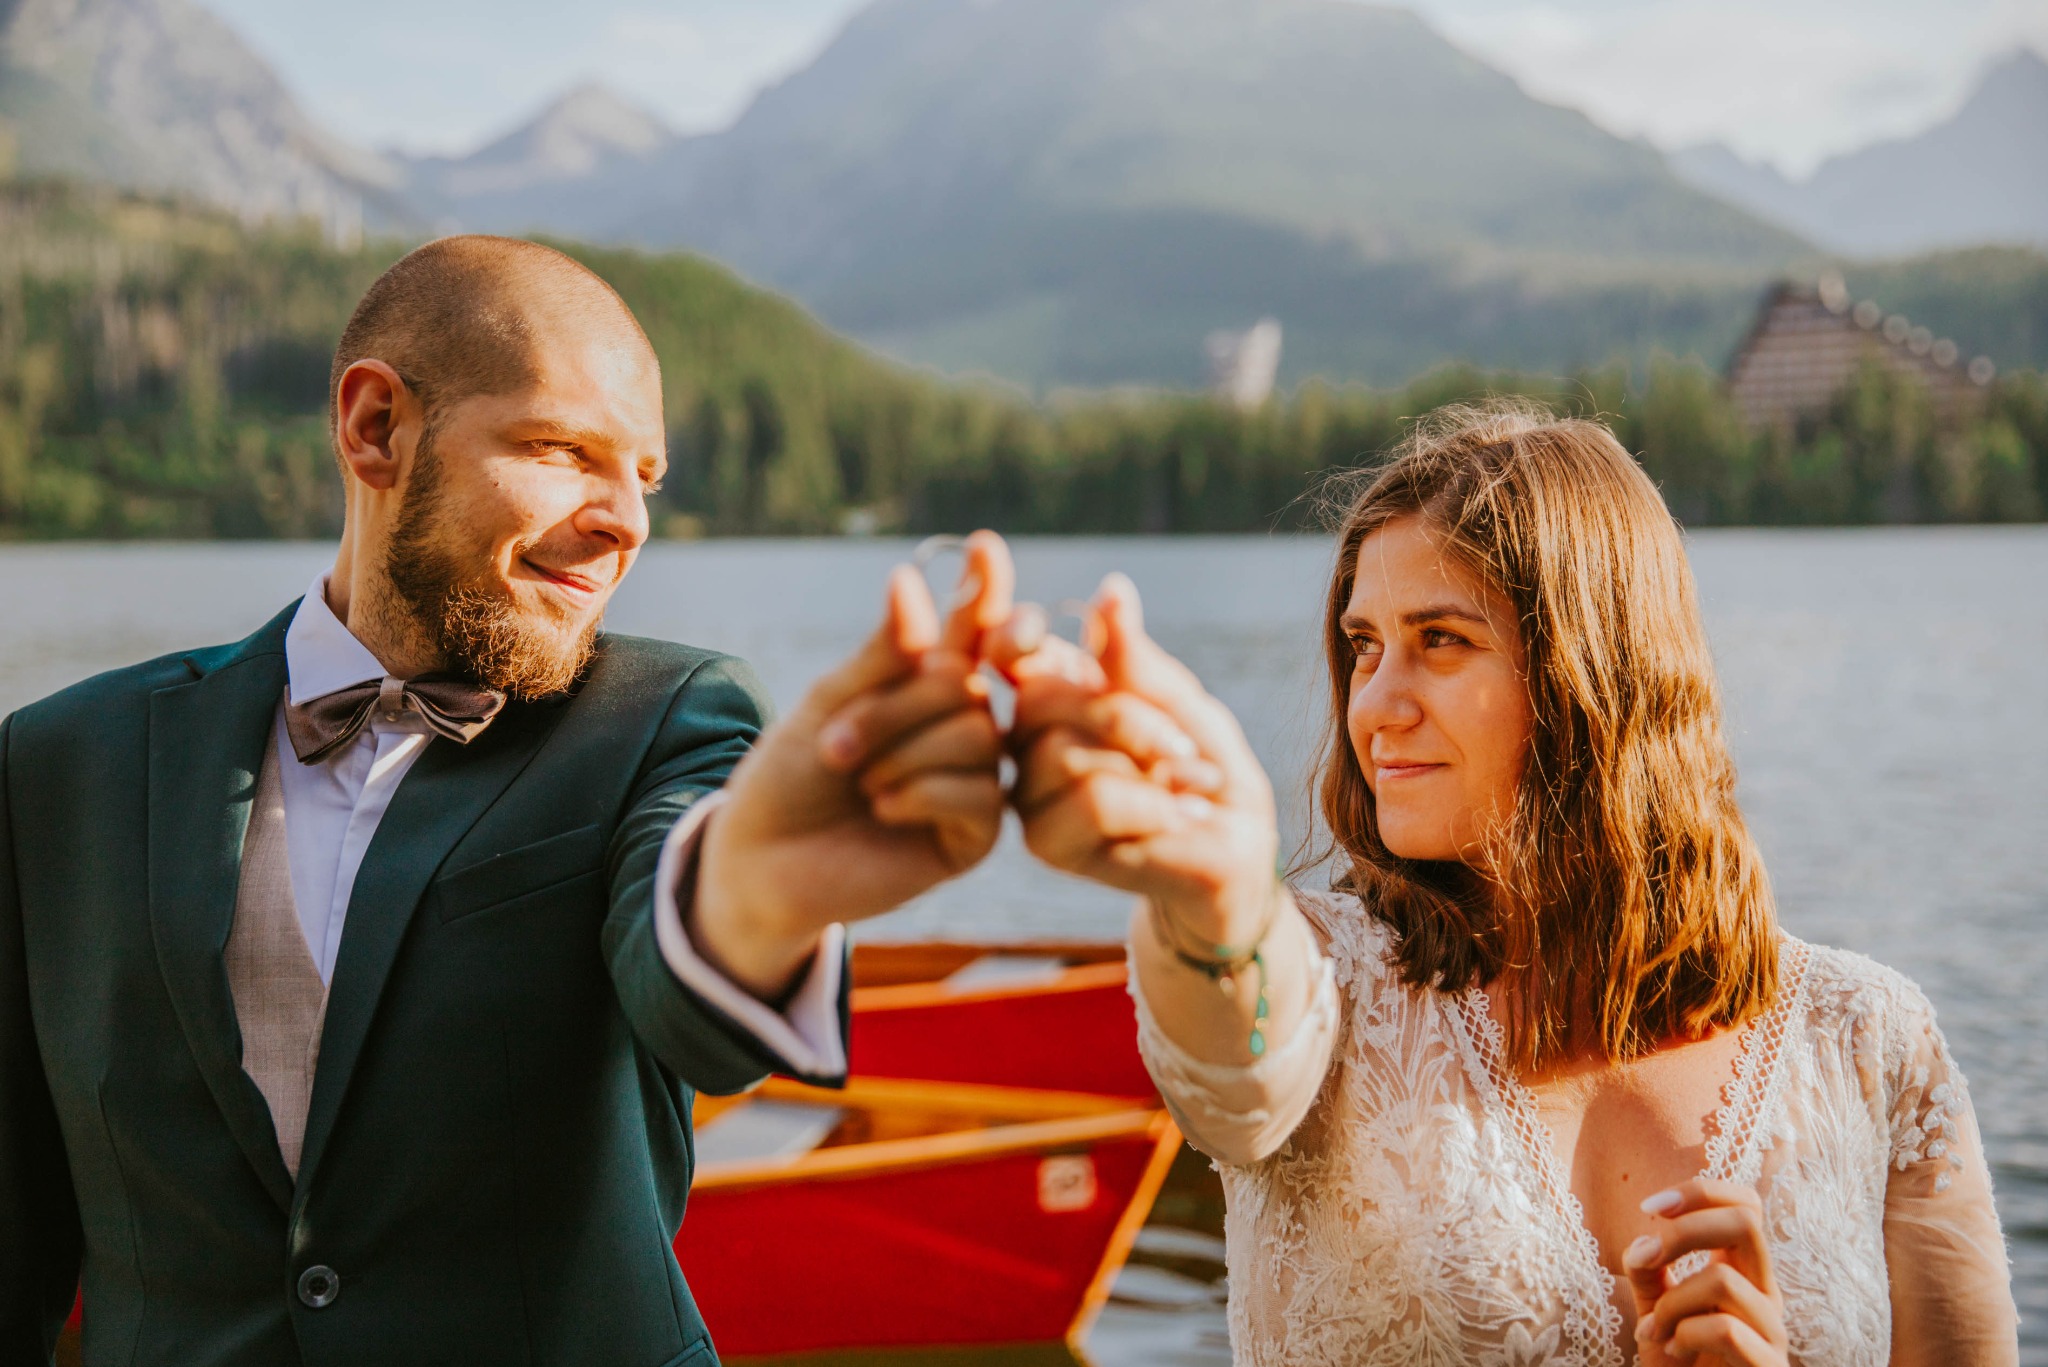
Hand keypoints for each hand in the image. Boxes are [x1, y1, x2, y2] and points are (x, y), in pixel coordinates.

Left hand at [691, 531, 1015, 997]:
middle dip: (891, 710)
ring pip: (976, 735)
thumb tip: (911, 581)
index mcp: (928, 686)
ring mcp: (976, 780)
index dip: (982, 590)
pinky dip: (922, 795)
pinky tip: (884, 810)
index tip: (985, 544)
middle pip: (961, 685)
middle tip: (835, 745)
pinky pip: (982, 794)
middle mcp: (962, 726)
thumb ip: (880, 653)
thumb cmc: (790, 775)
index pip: (969, 630)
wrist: (763, 861)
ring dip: (900, 755)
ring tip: (858, 783)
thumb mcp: (828, 702)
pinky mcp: (977, 835)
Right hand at [994, 573, 1277, 947]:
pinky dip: (1152, 805)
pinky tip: (1177, 818)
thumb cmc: (1204, 768)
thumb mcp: (1177, 699)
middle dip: (1127, 714)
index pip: (1005, 652)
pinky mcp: (1049, 844)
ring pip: (1060, 754)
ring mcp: (1030, 796)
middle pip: (1037, 699)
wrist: (1235, 849)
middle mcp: (1025, 744)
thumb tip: (1109, 590)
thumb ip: (1133, 658)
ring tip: (1185, 786)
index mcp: (1048, 697)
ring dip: (1147, 766)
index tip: (1034, 630)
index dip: (1012, 633)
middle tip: (1181, 746)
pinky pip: (1090, 800)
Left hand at [1626, 1179, 1788, 1365]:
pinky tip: (1672, 1350)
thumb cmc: (1682, 1365)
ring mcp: (1774, 1331)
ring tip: (1652, 1329)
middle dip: (1684, 1230)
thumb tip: (1643, 1243)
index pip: (1746, 1204)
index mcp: (1742, 1271)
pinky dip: (1686, 1334)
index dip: (1701, 1191)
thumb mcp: (1656, 1311)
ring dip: (1672, 1301)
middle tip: (1645, 1257)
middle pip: (1747, 1222)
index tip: (1649, 1207)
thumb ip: (1648, 1273)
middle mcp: (1766, 1294)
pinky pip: (1728, 1330)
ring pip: (1724, 1280)